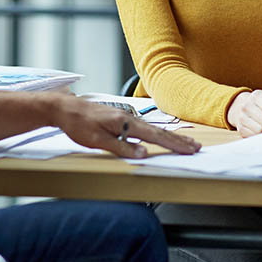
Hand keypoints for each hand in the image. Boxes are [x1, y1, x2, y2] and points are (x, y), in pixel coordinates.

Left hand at [51, 96, 200, 157]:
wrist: (65, 107)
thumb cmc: (78, 124)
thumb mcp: (96, 140)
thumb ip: (120, 147)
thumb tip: (143, 153)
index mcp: (125, 123)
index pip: (155, 137)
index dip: (174, 144)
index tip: (190, 149)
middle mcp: (129, 118)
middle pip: (159, 131)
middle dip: (178, 140)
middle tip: (196, 146)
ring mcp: (126, 118)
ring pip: (153, 129)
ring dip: (170, 137)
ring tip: (185, 142)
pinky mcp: (121, 119)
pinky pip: (144, 128)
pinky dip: (157, 134)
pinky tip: (160, 137)